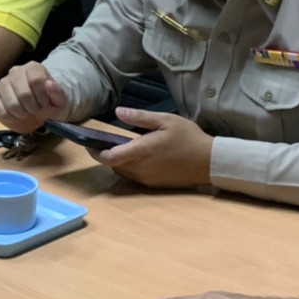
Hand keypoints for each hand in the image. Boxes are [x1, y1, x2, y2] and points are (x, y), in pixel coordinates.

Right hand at [0, 62, 67, 132]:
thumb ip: (57, 92)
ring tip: (27, 112)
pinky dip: (11, 118)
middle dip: (33, 107)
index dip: (42, 97)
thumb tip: (49, 84)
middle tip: (36, 109)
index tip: (45, 103)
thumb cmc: (50, 102)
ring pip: (11, 104)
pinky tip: (17, 116)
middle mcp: (15, 71)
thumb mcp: (60, 100)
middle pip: (23, 93)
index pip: (36, 80)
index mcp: (33, 68)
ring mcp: (3, 83)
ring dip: (22, 114)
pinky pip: (0, 111)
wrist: (40, 108)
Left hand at [93, 109, 212, 187]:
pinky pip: (135, 177)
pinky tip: (139, 157)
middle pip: (113, 165)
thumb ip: (139, 118)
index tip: (88, 143)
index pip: (109, 157)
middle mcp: (141, 168)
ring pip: (124, 172)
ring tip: (122, 147)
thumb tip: (118, 112)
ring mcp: (148, 179)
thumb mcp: (165, 120)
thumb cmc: (188, 137)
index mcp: (141, 151)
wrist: (210, 162)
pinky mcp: (155, 185)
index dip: (95, 151)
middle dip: (106, 155)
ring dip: (119, 162)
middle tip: (104, 141)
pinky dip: (131, 168)